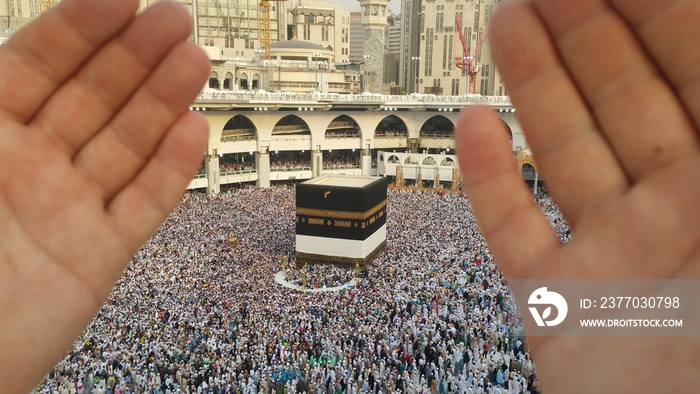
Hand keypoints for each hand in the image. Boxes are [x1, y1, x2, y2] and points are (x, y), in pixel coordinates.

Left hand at [0, 0, 208, 390]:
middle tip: (176, 22)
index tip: (121, 0)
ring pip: (126, 144)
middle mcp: (28, 169)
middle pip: (94, 97)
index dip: (81, 29)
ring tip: (195, 62)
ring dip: (163, 101)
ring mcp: (67, 210)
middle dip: (136, 55)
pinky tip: (193, 132)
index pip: (38, 66)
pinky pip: (142, 205)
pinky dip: (171, 170)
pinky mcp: (96, 256)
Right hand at [456, 0, 699, 391]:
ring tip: (505, 25)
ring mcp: (613, 256)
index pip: (695, 73)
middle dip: (583, 34)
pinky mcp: (559, 303)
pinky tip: (474, 127)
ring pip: (563, 152)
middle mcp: (678, 217)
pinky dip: (489, 178)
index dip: (651, 16)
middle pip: (622, 102)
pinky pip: (514, 229)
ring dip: (532, 86)